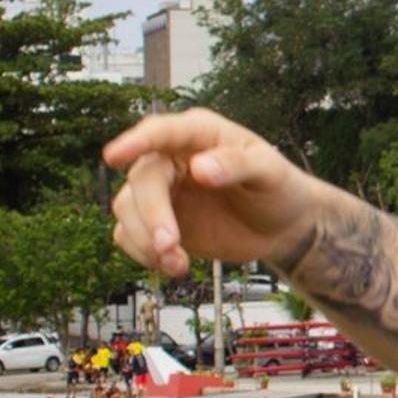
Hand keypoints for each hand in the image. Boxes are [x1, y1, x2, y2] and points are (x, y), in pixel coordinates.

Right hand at [104, 108, 320, 275]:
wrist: (284, 226)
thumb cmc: (280, 188)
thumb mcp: (271, 171)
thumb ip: (238, 165)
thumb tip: (199, 168)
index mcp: (198, 134)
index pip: (161, 132)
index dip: (135, 142)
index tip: (113, 156)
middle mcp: (171, 158)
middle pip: (142, 179)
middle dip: (151, 214)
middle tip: (169, 244)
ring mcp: (162, 190)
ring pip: (127, 208)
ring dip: (145, 240)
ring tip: (179, 265)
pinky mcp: (158, 221)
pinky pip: (128, 233)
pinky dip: (141, 253)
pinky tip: (171, 265)